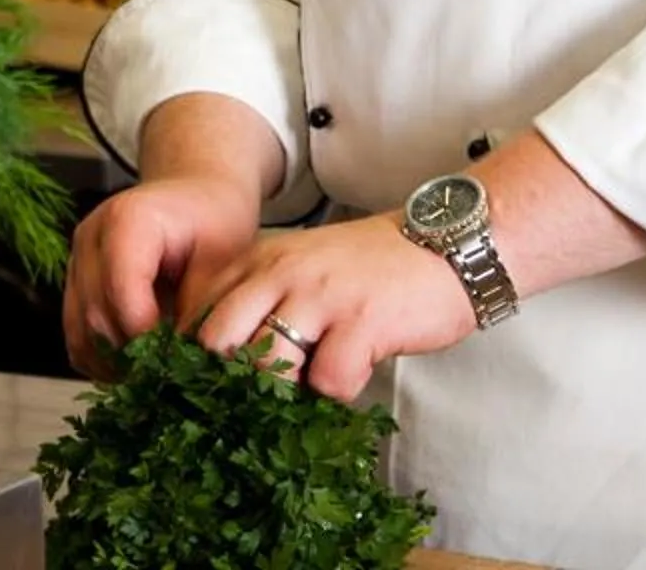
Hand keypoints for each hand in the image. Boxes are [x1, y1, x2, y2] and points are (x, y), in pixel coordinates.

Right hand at [62, 174, 259, 378]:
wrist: (196, 195)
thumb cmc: (215, 222)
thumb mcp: (222, 261)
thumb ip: (200, 309)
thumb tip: (183, 362)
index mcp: (127, 220)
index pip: (122, 290)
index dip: (146, 334)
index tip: (178, 362)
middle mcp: (91, 236)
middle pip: (95, 315)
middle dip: (133, 356)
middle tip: (171, 380)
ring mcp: (77, 259)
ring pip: (79, 331)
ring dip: (114, 364)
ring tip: (154, 379)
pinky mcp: (75, 282)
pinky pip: (76, 334)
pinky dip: (101, 359)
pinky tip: (135, 367)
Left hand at [193, 214, 474, 402]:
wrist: (447, 243)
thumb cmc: (371, 270)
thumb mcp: (302, 270)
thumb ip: (263, 304)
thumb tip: (225, 371)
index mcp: (259, 261)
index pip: (198, 314)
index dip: (198, 360)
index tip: (212, 387)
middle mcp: (281, 273)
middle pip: (217, 342)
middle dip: (230, 382)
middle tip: (257, 401)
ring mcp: (320, 296)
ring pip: (266, 365)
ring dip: (285, 391)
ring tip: (309, 387)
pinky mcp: (362, 321)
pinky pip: (329, 381)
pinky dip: (340, 390)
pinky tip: (357, 372)